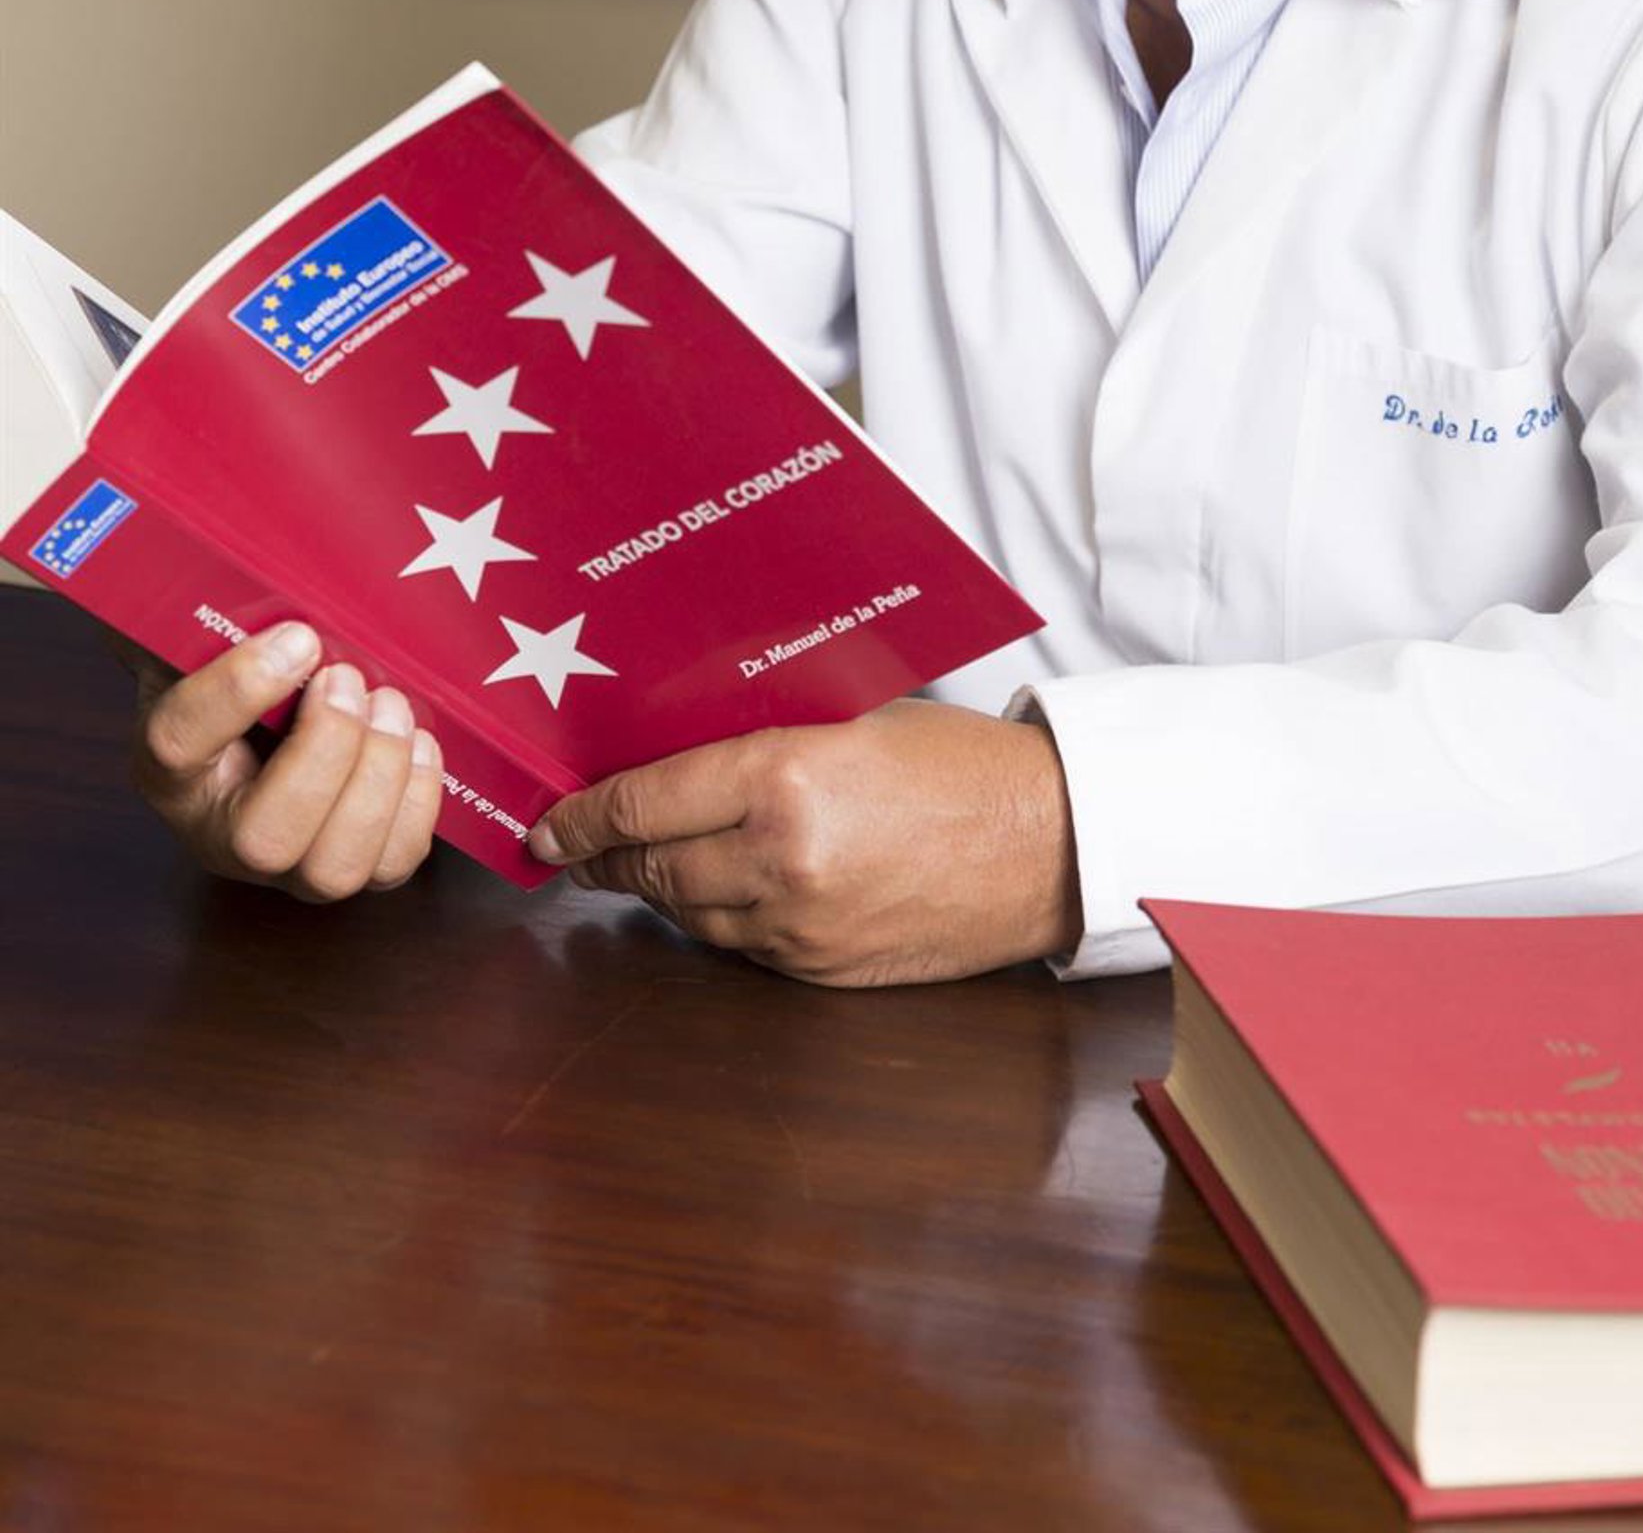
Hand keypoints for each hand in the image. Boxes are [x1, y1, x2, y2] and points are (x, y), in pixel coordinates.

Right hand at [124, 622, 441, 901]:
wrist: (279, 704)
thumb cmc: (246, 662)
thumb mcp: (211, 628)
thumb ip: (208, 600)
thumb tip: (223, 551)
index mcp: (167, 762)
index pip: (176, 743)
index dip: (236, 691)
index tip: (297, 637)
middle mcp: (218, 833)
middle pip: (263, 839)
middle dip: (326, 752)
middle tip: (351, 677)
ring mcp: (290, 865)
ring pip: (333, 869)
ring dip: (379, 778)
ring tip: (392, 704)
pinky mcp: (355, 864)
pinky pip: (394, 864)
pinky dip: (418, 802)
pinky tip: (420, 742)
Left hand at [528, 700, 1081, 986]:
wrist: (1049, 843)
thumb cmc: (958, 765)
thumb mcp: (850, 719)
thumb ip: (761, 738)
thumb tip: (674, 751)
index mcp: (781, 777)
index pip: (641, 805)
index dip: (579, 817)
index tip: (545, 823)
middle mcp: (778, 858)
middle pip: (649, 870)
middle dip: (603, 859)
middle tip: (572, 846)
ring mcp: (799, 927)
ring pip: (688, 916)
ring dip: (655, 891)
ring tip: (634, 867)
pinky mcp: (821, 971)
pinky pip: (742, 947)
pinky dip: (719, 919)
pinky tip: (718, 893)